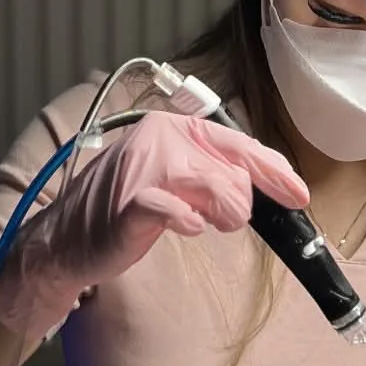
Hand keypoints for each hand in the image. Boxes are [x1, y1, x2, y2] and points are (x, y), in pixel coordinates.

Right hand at [0, 113, 309, 341]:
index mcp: (173, 127)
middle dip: (237, 204)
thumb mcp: (174, 178)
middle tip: (213, 218)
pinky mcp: (131, 202)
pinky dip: (190, 224)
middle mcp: (160, 138)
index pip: (239, 144)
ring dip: (221, 216)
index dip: (275, 171)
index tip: (299, 194)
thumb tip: (269, 183)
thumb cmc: (126, 207)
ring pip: (219, 190)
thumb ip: (214, 172)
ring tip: (200, 223)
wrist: (66, 238)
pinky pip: (181, 213)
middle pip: (235, 174)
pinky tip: (183, 227)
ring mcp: (143, 168)